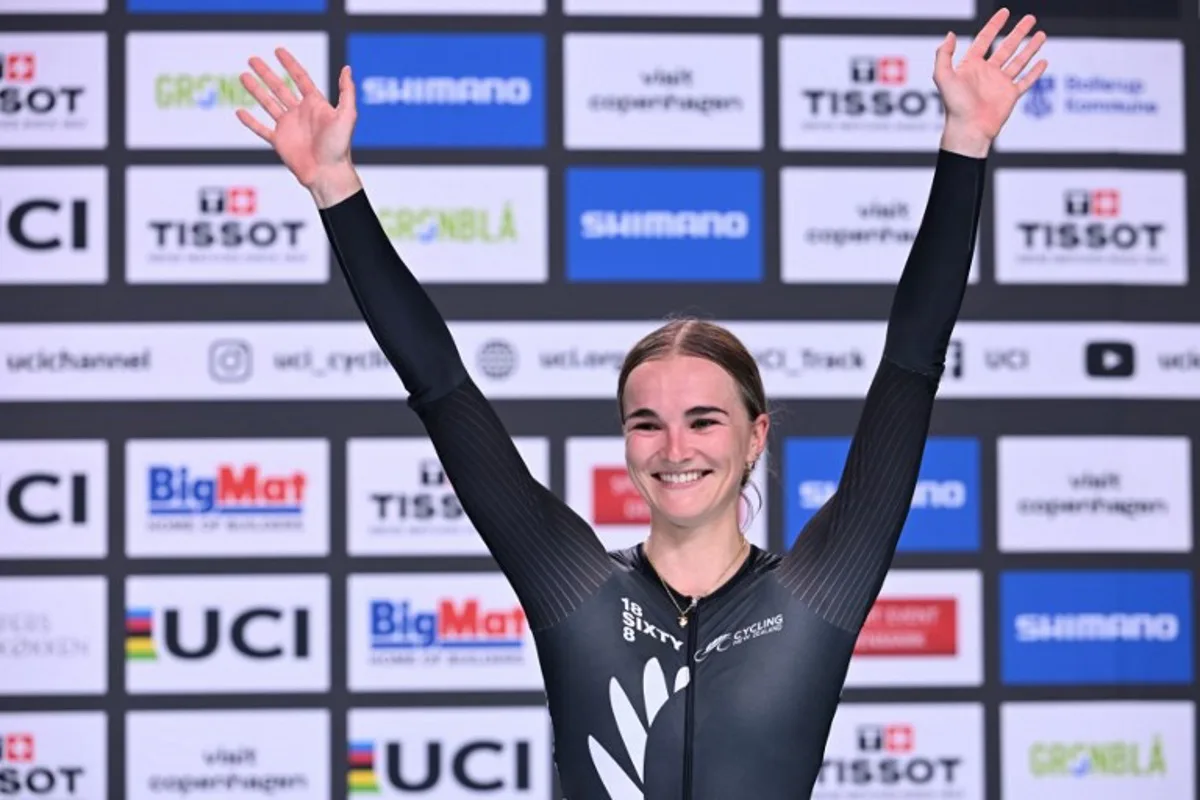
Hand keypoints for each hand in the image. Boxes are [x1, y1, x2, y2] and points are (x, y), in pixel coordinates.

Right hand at [236, 49, 361, 206]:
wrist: (328, 174)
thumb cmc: (339, 147)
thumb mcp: (347, 115)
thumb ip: (347, 92)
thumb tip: (347, 68)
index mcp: (316, 105)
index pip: (300, 78)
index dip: (290, 64)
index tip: (278, 51)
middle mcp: (301, 113)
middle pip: (280, 88)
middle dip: (266, 73)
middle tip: (253, 59)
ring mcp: (288, 127)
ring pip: (268, 103)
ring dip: (256, 90)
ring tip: (243, 75)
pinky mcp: (279, 142)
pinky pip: (261, 129)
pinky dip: (250, 121)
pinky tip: (239, 111)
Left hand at [933, 7, 1048, 156]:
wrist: (968, 129)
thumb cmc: (954, 106)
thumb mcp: (943, 77)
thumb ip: (944, 55)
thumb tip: (950, 34)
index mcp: (971, 66)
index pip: (984, 39)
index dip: (994, 25)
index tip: (1005, 12)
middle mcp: (987, 73)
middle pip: (1006, 47)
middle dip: (1018, 32)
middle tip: (1031, 18)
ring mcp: (1000, 84)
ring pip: (1019, 61)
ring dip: (1030, 48)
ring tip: (1041, 34)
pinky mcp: (1010, 96)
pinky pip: (1025, 81)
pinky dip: (1035, 72)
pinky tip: (1043, 61)